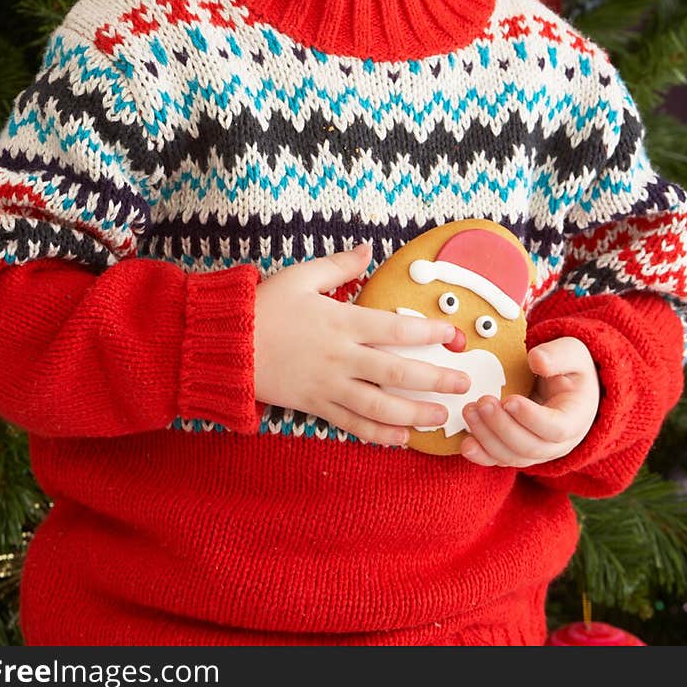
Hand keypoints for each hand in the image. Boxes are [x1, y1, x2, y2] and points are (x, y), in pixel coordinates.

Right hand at [253, 243, 470, 445]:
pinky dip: (378, 434)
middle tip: (463, 384)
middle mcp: (341, 357)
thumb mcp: (300, 276)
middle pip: (398, 373)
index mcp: (342, 322)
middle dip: (435, 379)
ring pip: (380, 406)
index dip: (429, 334)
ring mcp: (329, 386)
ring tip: (441, 416)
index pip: (396, 330)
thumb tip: (369, 249)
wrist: (224, 345)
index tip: (453, 336)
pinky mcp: (315, 405)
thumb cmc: (263, 306)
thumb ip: (340, 265)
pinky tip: (400, 438)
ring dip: (415, 414)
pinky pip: (352, 424)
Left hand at [459, 336, 599, 467]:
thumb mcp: (573, 354)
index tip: (509, 400)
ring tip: (469, 411)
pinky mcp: (518, 451)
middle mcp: (558, 443)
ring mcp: (538, 451)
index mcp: (575, 419)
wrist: (566, 387)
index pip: (556, 428)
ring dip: (488, 437)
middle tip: (482, 402)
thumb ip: (558, 356)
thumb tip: (537, 360)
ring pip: (512, 456)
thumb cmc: (570, 370)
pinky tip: (466, 444)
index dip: (532, 418)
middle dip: (502, 427)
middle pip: (530, 446)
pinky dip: (482, 455)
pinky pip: (500, 459)